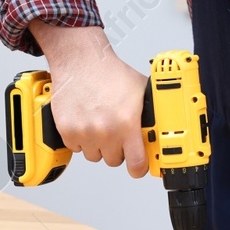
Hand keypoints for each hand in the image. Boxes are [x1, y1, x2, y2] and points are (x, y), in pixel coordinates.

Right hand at [28, 21, 149, 176]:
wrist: (80, 62)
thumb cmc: (109, 73)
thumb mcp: (141, 91)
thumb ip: (152, 113)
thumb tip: (162, 129)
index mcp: (127, 123)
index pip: (137, 164)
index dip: (139, 167)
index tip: (139, 166)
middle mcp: (105, 131)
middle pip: (115, 160)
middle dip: (117, 149)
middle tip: (117, 131)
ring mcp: (84, 132)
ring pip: (95, 155)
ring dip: (98, 144)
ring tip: (100, 122)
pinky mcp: (67, 131)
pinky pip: (76, 148)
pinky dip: (80, 138)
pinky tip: (86, 120)